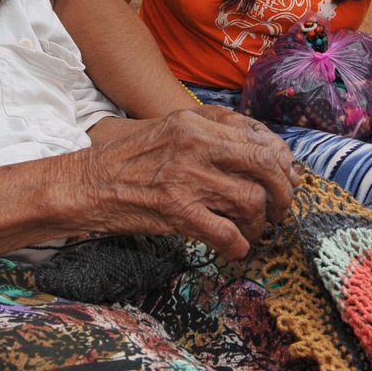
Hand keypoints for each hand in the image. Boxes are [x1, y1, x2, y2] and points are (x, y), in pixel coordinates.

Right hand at [81, 108, 299, 261]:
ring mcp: (187, 179)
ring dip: (259, 223)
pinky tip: (234, 249)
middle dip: (281, 191)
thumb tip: (260, 147)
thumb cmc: (128, 160)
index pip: (257, 135)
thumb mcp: (168, 128)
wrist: (87, 184)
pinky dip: (239, 247)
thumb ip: (210, 130)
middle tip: (278, 207)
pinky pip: (228, 235)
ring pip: (251, 202)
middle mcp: (195, 145)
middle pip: (265, 164)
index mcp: (194, 121)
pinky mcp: (177, 213)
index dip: (280, 159)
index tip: (284, 176)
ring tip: (251, 229)